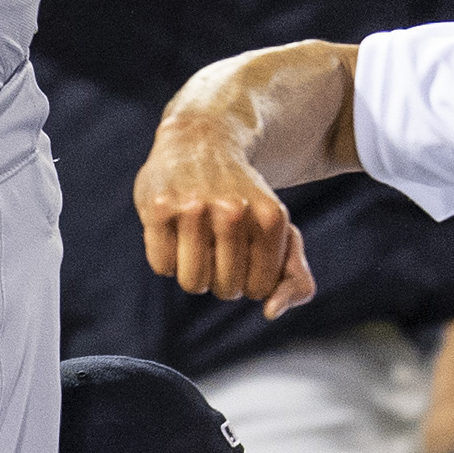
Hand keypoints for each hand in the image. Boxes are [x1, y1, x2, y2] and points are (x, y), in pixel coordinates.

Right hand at [136, 114, 315, 316]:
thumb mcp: (279, 230)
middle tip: (217, 241)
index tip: (244, 250)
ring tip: (196, 239)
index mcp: (271, 218)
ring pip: (192, 283)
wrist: (201, 140)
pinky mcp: (158, 208)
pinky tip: (174, 229)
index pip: (258, 290)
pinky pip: (162, 266)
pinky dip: (167, 257)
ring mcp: (194, 208)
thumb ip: (295, 277)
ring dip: (192, 271)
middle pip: (225, 290)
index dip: (247, 278)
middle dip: (220, 275)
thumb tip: (271, 312)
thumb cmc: (244, 196)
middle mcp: (234, 211)